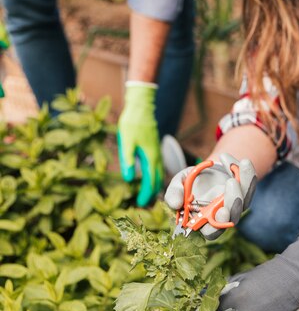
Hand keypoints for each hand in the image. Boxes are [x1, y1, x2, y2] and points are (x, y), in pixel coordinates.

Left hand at [117, 82, 162, 206]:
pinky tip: (150, 177)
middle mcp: (156, 157)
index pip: (150, 182)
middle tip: (143, 203)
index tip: (140, 203)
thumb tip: (128, 179)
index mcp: (150, 158)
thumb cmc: (132, 123)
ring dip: (154, 185)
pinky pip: (158, 167)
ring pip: (159, 174)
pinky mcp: (155, 148)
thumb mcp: (126, 142)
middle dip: (151, 193)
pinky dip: (155, 176)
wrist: (141, 107)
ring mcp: (157, 152)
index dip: (146, 194)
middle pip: (157, 180)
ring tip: (147, 194)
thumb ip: (127, 160)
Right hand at [164, 153, 256, 238]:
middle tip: (231, 182)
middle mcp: (221, 216)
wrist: (206, 169)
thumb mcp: (178, 183)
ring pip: (244, 201)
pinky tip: (239, 161)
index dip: (216, 226)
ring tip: (234, 165)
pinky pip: (250, 186)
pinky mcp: (246, 194)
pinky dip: (246, 172)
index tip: (222, 212)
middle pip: (232, 218)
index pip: (211, 232)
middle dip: (233, 202)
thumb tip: (175, 203)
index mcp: (203, 220)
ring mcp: (235, 206)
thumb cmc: (190, 181)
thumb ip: (174, 193)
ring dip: (243, 183)